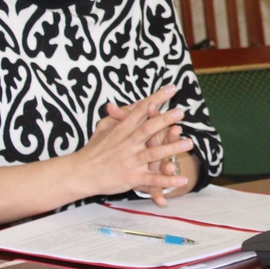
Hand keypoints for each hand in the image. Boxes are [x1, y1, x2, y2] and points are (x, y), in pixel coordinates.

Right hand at [77, 86, 191, 199]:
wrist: (79, 173)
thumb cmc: (93, 149)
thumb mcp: (103, 127)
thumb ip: (120, 115)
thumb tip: (135, 102)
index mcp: (122, 129)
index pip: (141, 110)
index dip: (157, 98)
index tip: (172, 88)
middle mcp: (127, 144)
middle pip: (148, 129)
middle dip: (165, 120)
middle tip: (181, 111)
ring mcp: (130, 161)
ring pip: (153, 153)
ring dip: (172, 148)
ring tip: (189, 143)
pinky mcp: (132, 178)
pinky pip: (153, 180)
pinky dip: (168, 180)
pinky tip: (183, 178)